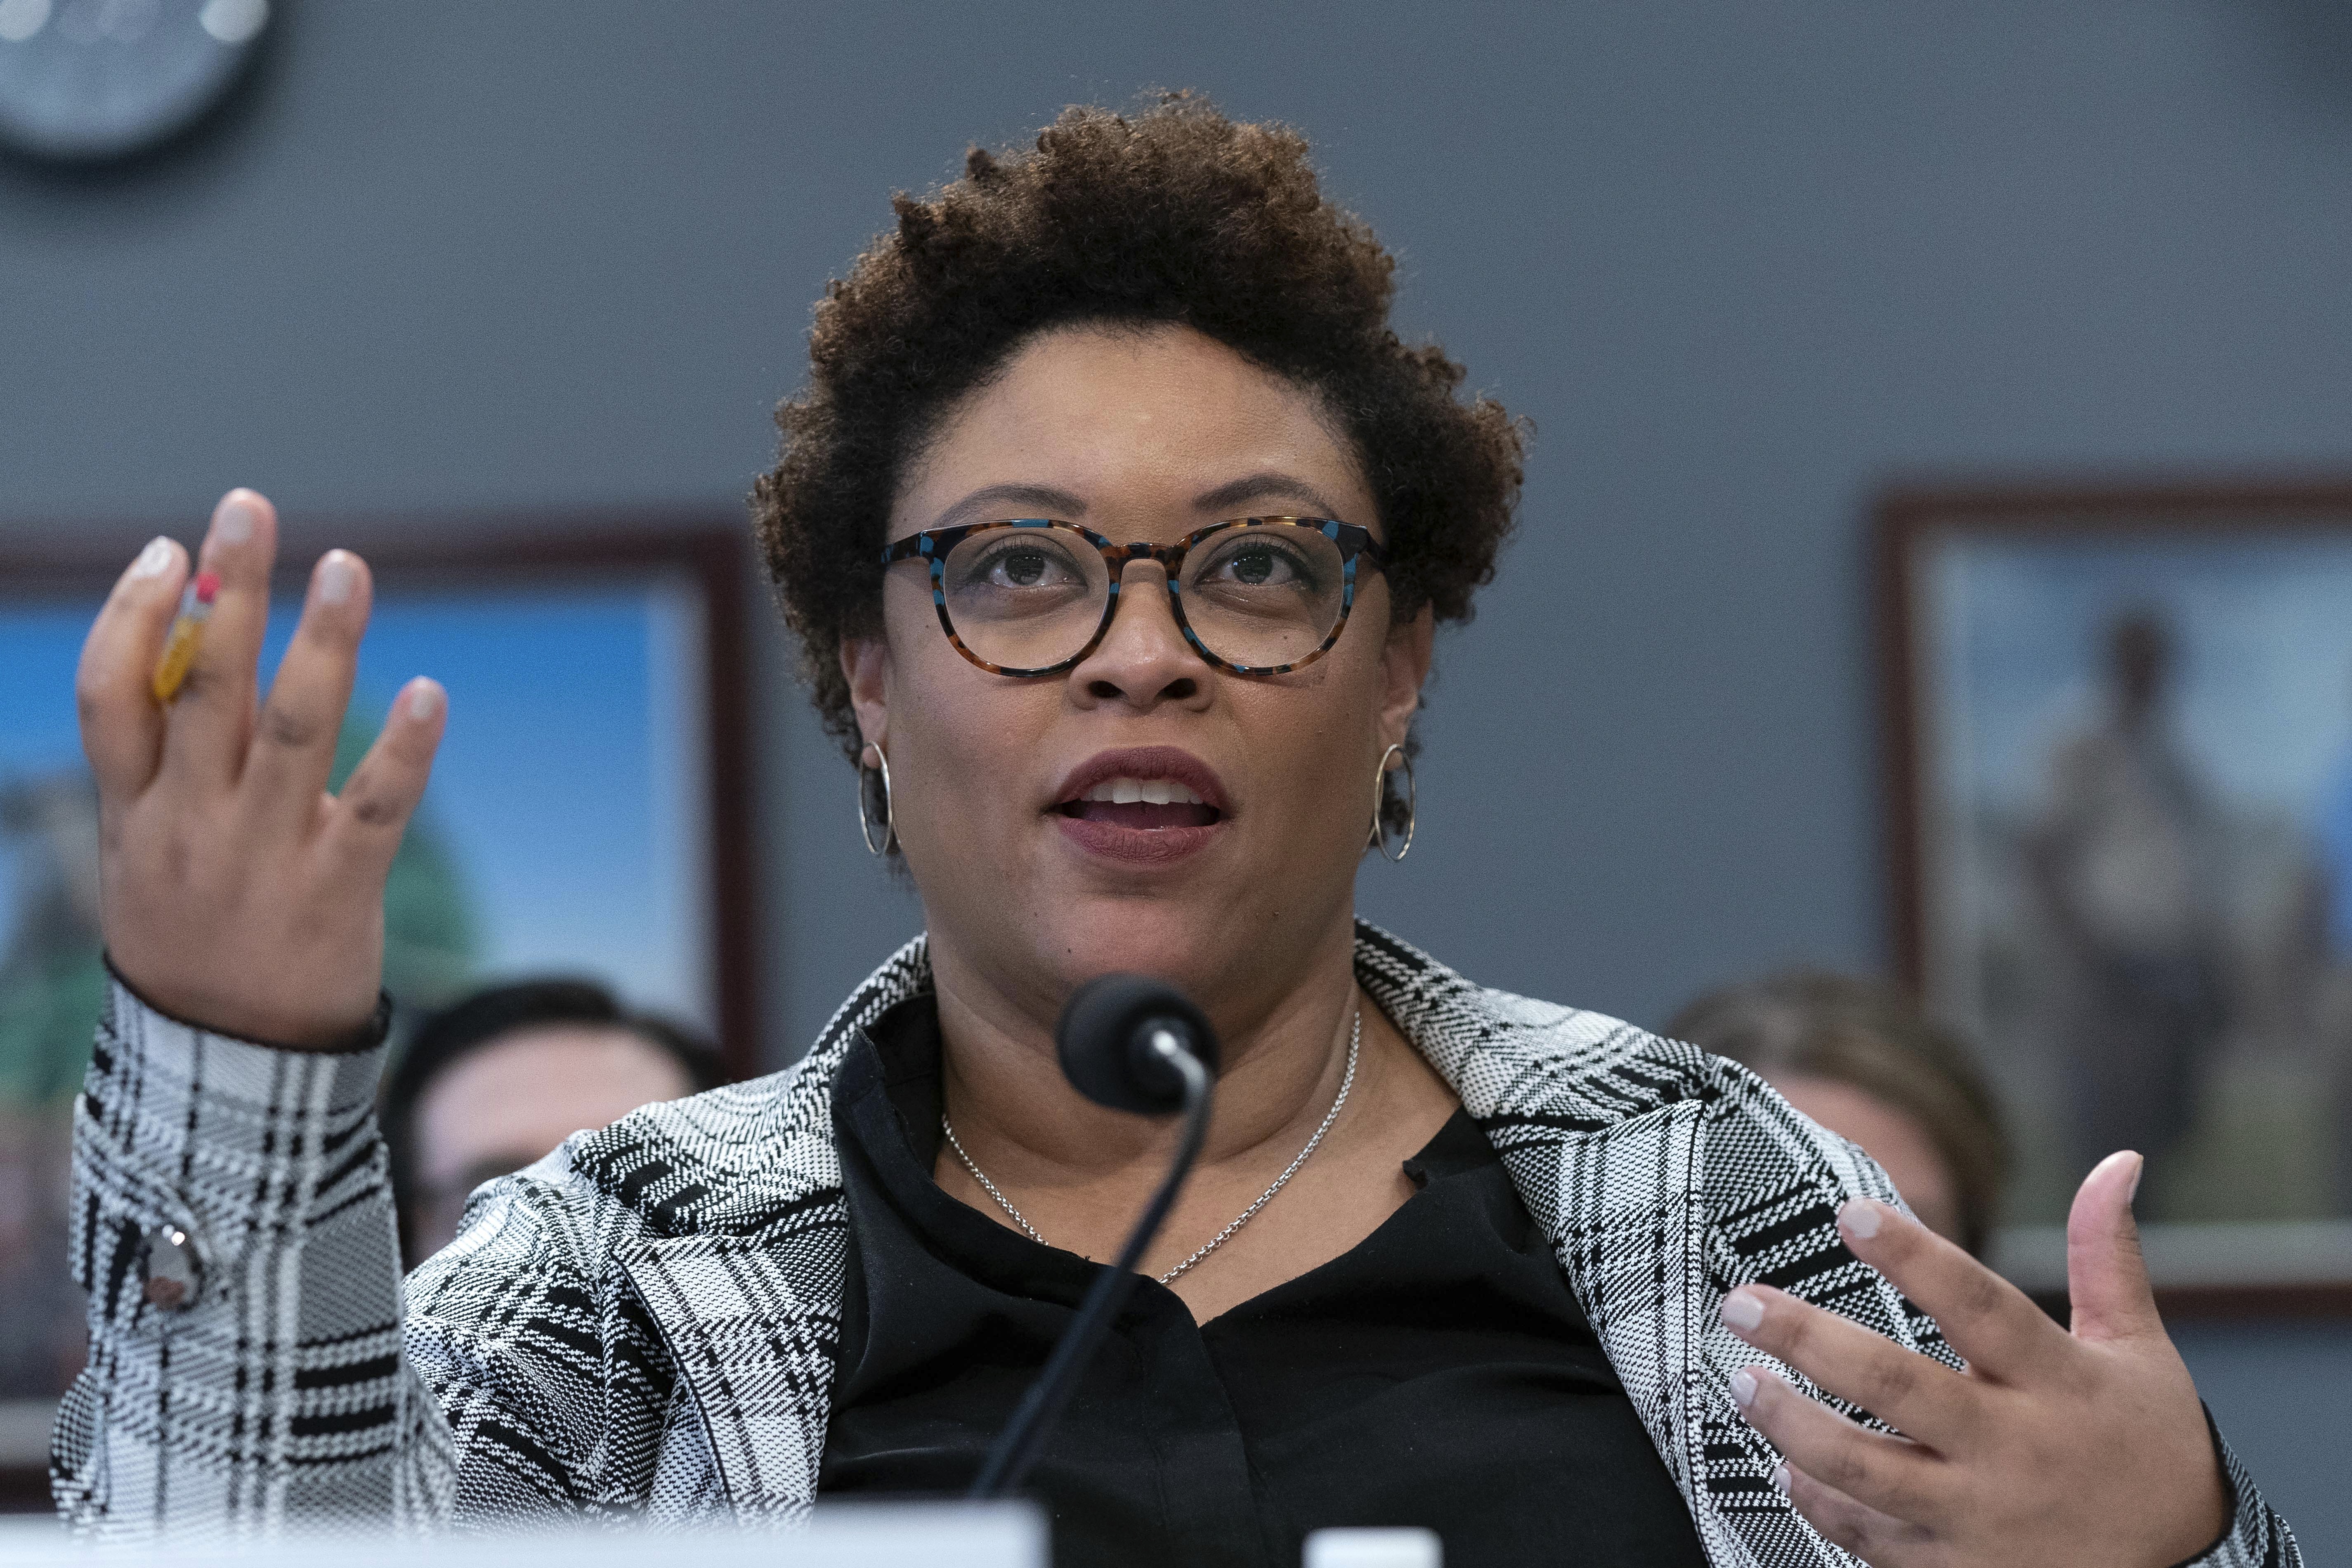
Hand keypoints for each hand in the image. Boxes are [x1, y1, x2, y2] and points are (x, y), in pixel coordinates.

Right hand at [78, 489, 445, 1046]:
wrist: (225, 1063)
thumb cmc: (194, 930)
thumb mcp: (146, 848)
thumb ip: (163, 759)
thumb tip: (195, 640)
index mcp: (135, 810)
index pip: (109, 695)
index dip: (133, 615)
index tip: (170, 549)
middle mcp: (191, 825)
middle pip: (204, 688)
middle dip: (227, 592)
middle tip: (250, 509)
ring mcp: (263, 858)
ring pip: (291, 731)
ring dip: (320, 642)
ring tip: (345, 567)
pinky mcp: (335, 892)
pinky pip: (374, 811)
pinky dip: (402, 750)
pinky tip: (427, 691)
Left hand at [1719, 1151, 2228, 1566]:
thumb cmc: (2150, 1443)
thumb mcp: (2139, 1348)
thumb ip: (2107, 1255)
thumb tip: (2117, 1162)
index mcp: (2059, 1381)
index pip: (1979, 1306)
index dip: (1914, 1256)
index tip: (1848, 1212)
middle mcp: (2015, 1450)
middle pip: (1897, 1385)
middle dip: (1808, 1340)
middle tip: (1741, 1304)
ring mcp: (1983, 1519)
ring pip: (1866, 1469)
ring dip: (1792, 1424)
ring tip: (1741, 1381)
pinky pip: (1873, 1538)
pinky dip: (1822, 1504)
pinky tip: (1785, 1468)